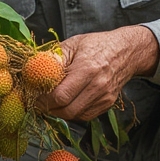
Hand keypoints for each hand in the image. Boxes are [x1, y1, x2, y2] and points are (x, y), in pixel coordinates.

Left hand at [37, 26, 158, 122]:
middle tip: (39, 100)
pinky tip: (67, 101)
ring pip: (74, 116)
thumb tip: (34, 70)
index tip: (35, 94)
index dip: (43, 99)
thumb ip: (54, 58)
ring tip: (51, 100)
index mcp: (87, 69)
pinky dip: (72, 112)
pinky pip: (84, 116)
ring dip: (59, 111)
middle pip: (67, 109)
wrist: (125, 51)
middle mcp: (98, 86)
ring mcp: (104, 97)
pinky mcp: (107, 104)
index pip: (60, 95)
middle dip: (49, 108)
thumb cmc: (98, 45)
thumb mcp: (73, 44)